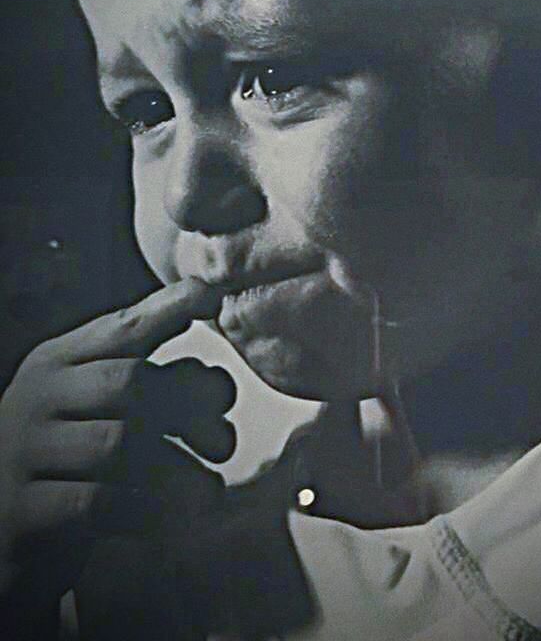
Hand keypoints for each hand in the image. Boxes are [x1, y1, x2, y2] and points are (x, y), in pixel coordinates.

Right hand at [0, 278, 229, 616]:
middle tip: (223, 446)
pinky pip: (96, 503)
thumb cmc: (74, 468)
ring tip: (210, 493)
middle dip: (189, 409)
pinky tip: (173, 522)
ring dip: (179, 469)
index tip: (212, 298)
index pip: (121, 328)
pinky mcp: (21, 514)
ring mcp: (22, 454)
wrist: (10, 538)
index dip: (169, 310)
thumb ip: (154, 383)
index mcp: (58, 363)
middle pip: (128, 383)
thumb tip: (217, 369)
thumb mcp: (104, 411)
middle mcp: (36, 398)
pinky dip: (148, 511)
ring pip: (117, 443)